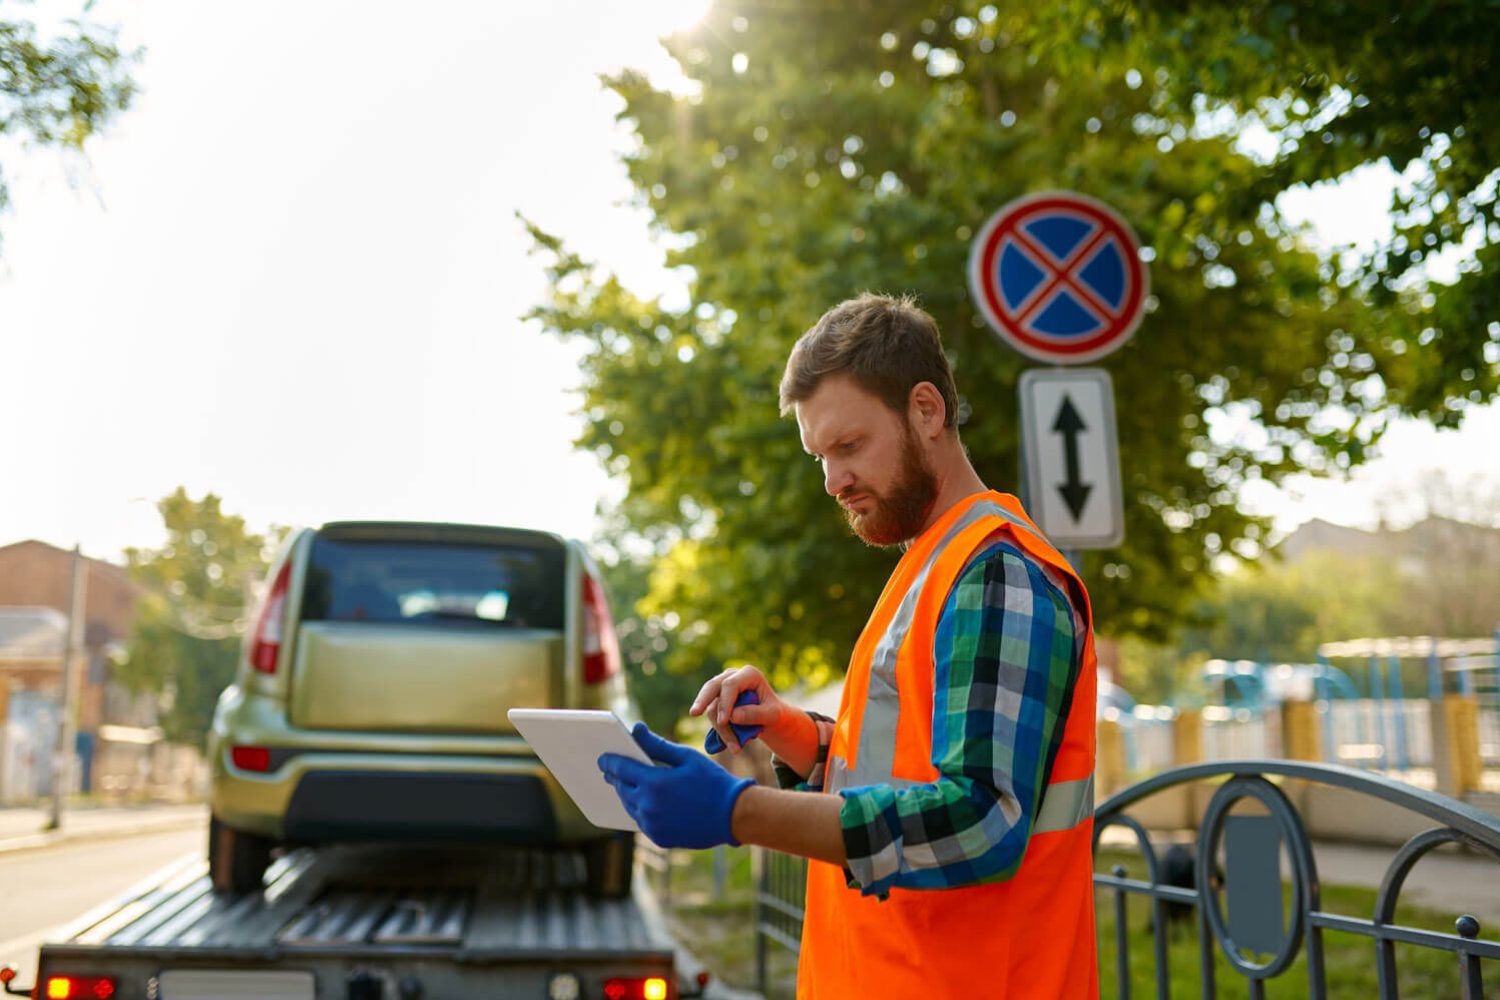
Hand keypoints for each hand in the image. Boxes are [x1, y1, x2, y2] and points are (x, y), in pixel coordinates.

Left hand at [598, 722, 754, 848]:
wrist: (732, 815)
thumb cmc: (711, 781)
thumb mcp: (685, 757)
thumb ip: (657, 745)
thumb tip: (636, 729)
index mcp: (654, 783)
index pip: (620, 769)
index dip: (609, 761)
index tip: (602, 758)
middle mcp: (648, 806)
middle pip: (621, 788)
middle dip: (616, 777)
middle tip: (612, 770)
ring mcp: (652, 825)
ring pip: (629, 806)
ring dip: (626, 794)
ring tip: (626, 784)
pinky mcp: (658, 837)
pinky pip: (641, 821)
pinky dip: (640, 810)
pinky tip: (644, 801)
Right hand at [689, 665, 791, 754]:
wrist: (770, 717)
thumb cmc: (773, 712)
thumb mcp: (773, 715)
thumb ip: (756, 714)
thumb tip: (733, 716)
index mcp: (749, 674)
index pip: (730, 685)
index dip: (725, 702)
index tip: (724, 721)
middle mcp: (732, 677)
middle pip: (712, 687)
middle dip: (702, 701)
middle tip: (693, 714)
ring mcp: (722, 688)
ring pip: (712, 707)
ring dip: (721, 729)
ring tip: (736, 748)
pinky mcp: (717, 701)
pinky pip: (713, 716)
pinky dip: (720, 731)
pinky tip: (729, 744)